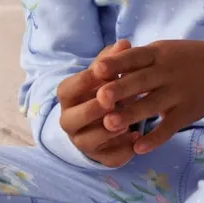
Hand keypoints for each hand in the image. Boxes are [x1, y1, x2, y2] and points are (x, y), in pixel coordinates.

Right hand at [56, 39, 139, 166]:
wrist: (110, 115)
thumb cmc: (106, 88)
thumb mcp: (107, 73)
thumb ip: (113, 59)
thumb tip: (124, 43)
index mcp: (68, 98)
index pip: (66, 90)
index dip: (83, 81)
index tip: (103, 72)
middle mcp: (69, 122)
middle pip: (71, 119)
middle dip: (91, 110)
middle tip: (111, 102)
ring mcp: (82, 142)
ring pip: (88, 142)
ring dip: (107, 133)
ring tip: (127, 123)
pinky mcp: (100, 158)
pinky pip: (109, 159)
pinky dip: (123, 151)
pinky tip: (137, 139)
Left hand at [92, 40, 203, 155]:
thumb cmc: (182, 59)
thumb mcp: (162, 51)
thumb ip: (135, 59)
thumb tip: (99, 68)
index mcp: (158, 54)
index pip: (135, 57)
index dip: (116, 63)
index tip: (97, 69)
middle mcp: (167, 72)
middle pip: (141, 81)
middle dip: (120, 89)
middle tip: (100, 98)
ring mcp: (178, 93)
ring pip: (151, 105)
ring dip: (131, 115)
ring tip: (110, 124)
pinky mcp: (187, 112)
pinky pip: (169, 127)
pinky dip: (155, 138)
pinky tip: (139, 148)